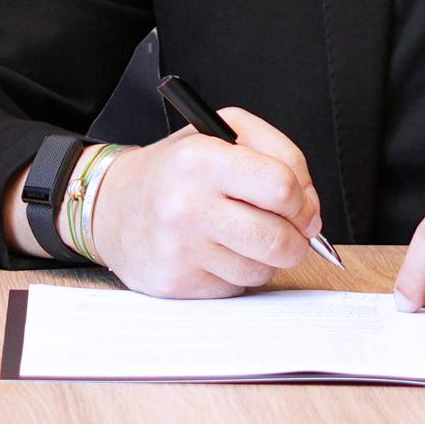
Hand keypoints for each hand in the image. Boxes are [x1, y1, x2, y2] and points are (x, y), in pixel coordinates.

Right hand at [82, 108, 326, 298]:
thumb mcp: (222, 135)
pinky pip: (236, 288)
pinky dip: (237, 273)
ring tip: (240, 236)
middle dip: (295, 240)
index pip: (283, 187)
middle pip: (280, 240)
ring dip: (264, 258)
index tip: (299, 206)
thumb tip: (311, 214)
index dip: (303, 201)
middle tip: (284, 230)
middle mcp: (186, 203)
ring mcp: (179, 247)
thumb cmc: (177, 171)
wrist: (113, 206)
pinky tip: (216, 253)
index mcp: (201, 158)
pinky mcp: (177, 281)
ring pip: (262, 270)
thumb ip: (279, 157)